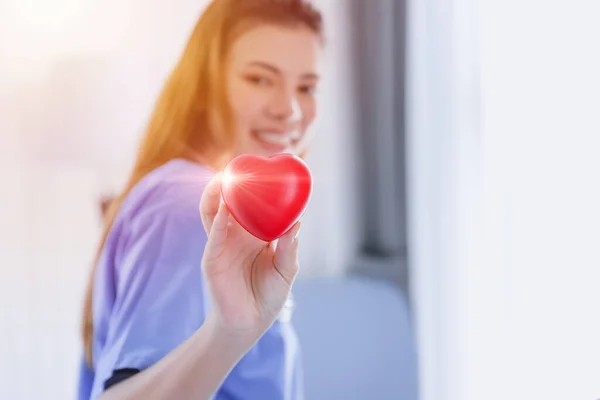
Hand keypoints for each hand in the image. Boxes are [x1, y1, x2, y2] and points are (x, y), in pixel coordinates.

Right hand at [199, 173, 300, 336]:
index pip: (255, 206)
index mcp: (256, 236)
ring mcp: (222, 245)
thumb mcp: (285, 271)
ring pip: (214, 212)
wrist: (249, 325)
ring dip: (218, 193)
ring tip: (227, 176)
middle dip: (234, 183)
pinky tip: (225, 208)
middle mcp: (237, 235)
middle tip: (244, 164)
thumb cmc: (267, 297)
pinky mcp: (212, 259)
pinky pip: (214, 235)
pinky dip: (219, 220)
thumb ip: (289, 248)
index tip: (270, 169)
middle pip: (231, 202)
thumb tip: (297, 222)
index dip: (260, 189)